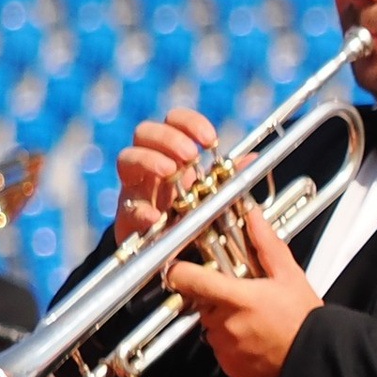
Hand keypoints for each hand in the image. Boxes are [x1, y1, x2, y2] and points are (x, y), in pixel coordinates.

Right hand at [114, 105, 218, 243]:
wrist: (172, 254)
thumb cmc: (193, 217)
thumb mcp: (214, 195)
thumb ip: (230, 178)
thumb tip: (251, 159)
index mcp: (171, 155)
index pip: (172, 122)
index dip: (188, 122)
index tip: (210, 139)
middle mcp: (148, 166)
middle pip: (144, 132)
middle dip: (168, 138)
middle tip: (190, 155)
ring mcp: (134, 190)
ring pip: (126, 158)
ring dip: (148, 160)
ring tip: (170, 171)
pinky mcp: (128, 219)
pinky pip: (127, 209)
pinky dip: (140, 210)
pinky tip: (156, 216)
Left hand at [165, 195, 319, 376]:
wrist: (317, 362)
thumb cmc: (306, 322)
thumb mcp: (290, 276)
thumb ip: (266, 245)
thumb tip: (254, 219)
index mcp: (236, 298)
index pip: (188, 279)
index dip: (180, 272)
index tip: (183, 270)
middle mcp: (226, 325)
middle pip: (204, 304)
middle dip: (220, 299)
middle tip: (246, 299)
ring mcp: (226, 350)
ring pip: (214, 329)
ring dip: (228, 323)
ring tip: (258, 322)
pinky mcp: (231, 370)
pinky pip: (224, 353)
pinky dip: (236, 347)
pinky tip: (259, 342)